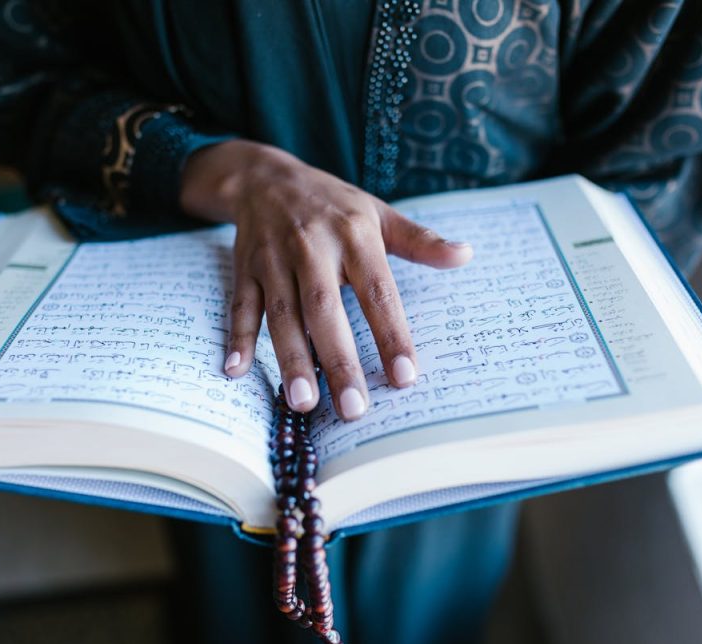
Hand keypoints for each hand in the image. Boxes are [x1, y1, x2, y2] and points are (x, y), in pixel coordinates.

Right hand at [180, 140, 471, 419]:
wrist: (265, 177)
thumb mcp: (378, 213)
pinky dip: (237, 337)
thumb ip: (420, 241)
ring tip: (303, 402)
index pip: (377, 291)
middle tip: (353, 408)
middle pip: (325, 309)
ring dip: (291, 358)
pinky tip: (236, 370)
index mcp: (354, 236)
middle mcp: (312, 248)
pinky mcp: (245, 270)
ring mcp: (274, 260)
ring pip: (282, 314)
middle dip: (338, 360)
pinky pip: (241, 306)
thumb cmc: (332, 204)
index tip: (405, 376)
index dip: (391, 334)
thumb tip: (465, 255)